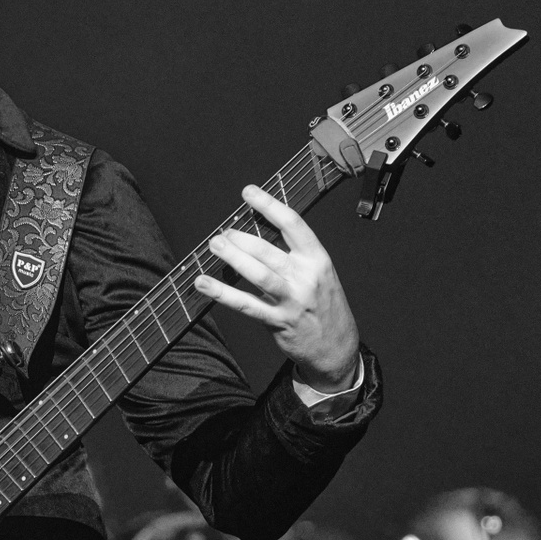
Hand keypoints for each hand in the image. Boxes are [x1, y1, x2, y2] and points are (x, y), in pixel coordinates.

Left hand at [195, 185, 360, 392]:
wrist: (337, 347)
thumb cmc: (322, 305)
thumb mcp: (318, 273)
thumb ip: (292, 255)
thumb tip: (255, 233)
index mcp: (317, 259)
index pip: (293, 224)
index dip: (269, 205)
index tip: (248, 192)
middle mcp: (306, 277)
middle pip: (269, 250)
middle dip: (242, 238)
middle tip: (224, 232)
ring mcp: (292, 300)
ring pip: (258, 274)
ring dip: (233, 257)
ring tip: (215, 245)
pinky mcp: (278, 321)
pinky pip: (245, 304)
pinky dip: (221, 293)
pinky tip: (203, 283)